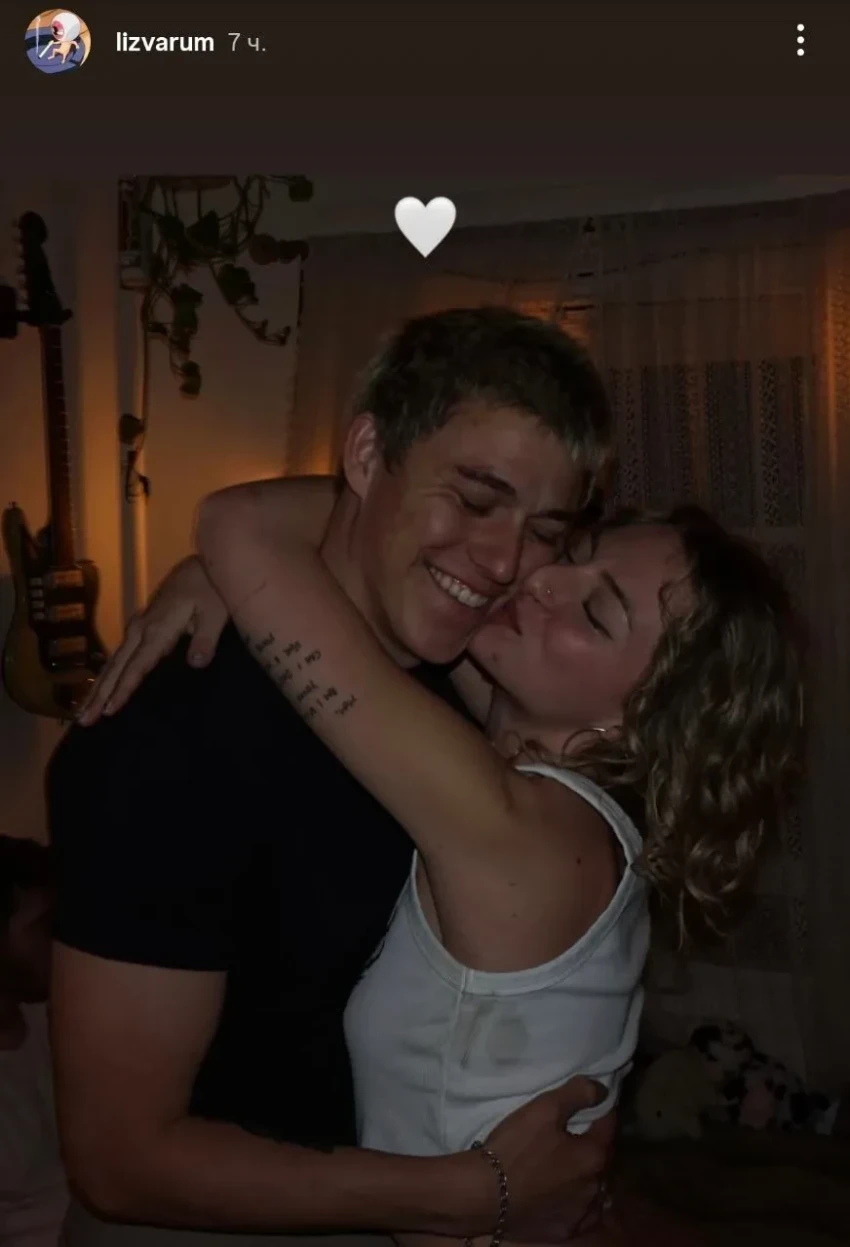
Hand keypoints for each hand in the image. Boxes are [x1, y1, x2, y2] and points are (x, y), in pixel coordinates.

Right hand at [77, 556, 227, 724]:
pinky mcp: (143, 623)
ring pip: (114, 660)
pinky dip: (109, 672)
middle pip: (116, 666)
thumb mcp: (216, 613)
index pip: (137, 666)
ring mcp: (140, 625)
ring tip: (85, 711)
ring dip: (99, 686)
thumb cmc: (213, 589)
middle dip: (100, 695)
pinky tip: (103, 685)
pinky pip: (121, 652)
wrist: (206, 562)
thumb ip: (206, 639)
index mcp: (158, 629)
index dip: (123, 690)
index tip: (110, 711)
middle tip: (84, 721)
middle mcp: (142, 628)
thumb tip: (196, 664)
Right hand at [479, 1079, 613, 1242]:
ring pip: (593, 1188)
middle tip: (575, 1133)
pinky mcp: (563, 1231)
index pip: (608, 1126)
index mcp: (593, 1156)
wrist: (483, 1194)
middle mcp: (594, 1187)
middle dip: (593, 1144)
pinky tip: (564, 1195)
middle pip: (602, 1158)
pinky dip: (577, 1202)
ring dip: (586, 1175)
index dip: (601, 1112)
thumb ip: (577, 1094)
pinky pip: (580, 1214)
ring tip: (568, 1164)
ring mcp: (580, 1214)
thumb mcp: (544, 1108)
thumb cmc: (516, 1147)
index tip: (592, 1104)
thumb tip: (602, 1090)